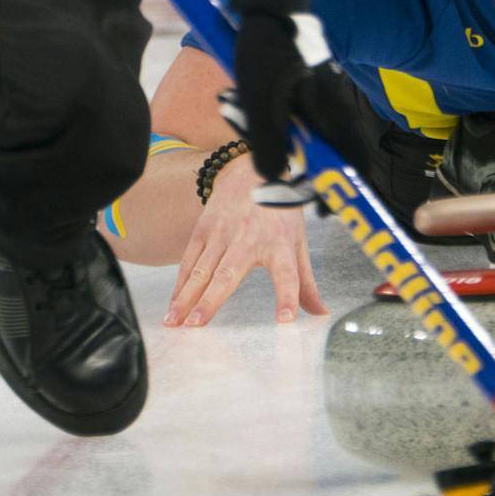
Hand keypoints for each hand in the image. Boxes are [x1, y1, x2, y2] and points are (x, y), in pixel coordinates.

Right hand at [164, 156, 326, 326]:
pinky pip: (189, 260)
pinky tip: (174, 304)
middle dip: (211, 301)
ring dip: (186, 297)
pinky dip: (180, 283)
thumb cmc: (280, 212)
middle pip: (229, 274)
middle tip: (197, 325)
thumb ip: (306, 282)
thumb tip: (320, 314)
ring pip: (202, 270)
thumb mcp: (298, 242)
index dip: (287, 296)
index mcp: (280, 244)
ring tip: (175, 322)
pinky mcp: (203, 229)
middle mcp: (250, 239)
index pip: (288, 274)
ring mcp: (222, 233)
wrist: (254, 170)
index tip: (285, 319)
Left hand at [226, 0, 331, 205]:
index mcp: (334, 117)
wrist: (269, 4)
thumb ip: (268, 145)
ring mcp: (321, 102)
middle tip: (265, 184)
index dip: (337, 193)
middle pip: (330, 160)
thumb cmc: (268, 50)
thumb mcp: (260, 103)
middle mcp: (335, 112)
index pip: (353, 167)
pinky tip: (237, 104)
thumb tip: (273, 179)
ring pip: (304, 140)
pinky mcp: (305, 92)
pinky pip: (291, 121)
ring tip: (235, 112)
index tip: (316, 211)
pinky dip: (265, 123)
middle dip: (294, 172)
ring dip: (270, 141)